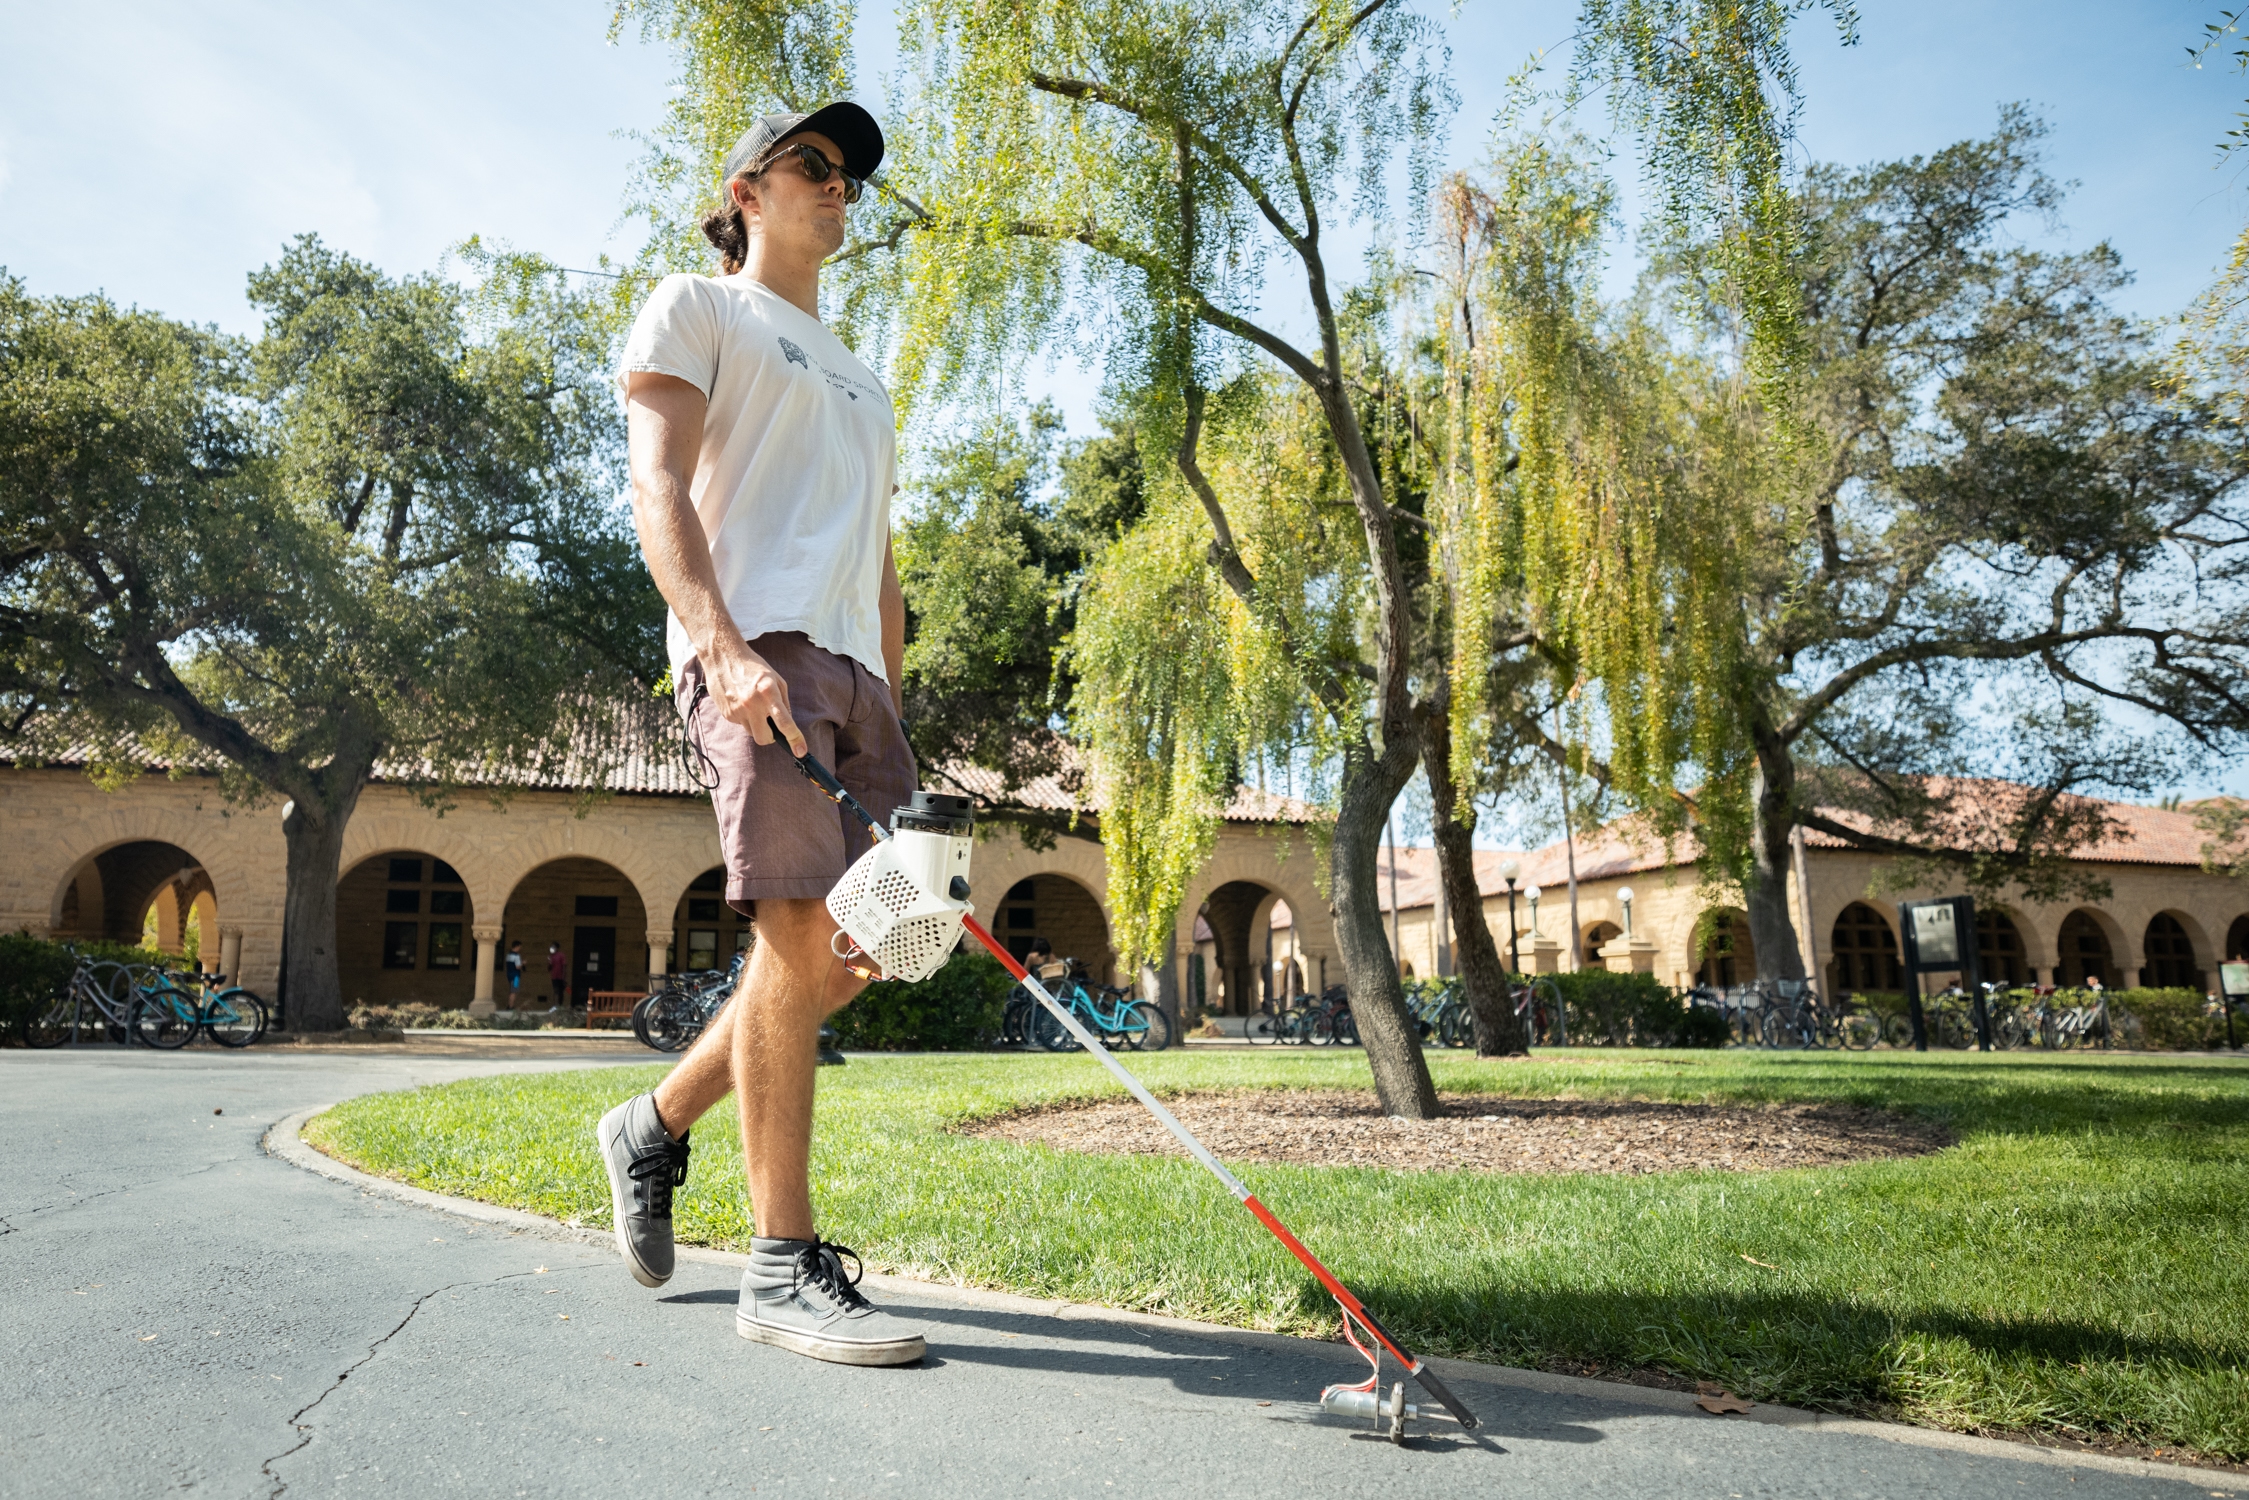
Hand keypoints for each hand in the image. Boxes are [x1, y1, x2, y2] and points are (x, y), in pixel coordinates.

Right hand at [704, 640, 805, 755]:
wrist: (724, 658)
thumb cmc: (754, 667)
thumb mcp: (776, 680)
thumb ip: (784, 702)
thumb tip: (788, 723)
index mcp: (769, 693)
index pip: (784, 722)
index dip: (794, 739)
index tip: (801, 751)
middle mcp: (752, 704)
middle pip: (764, 739)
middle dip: (770, 738)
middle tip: (771, 727)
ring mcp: (738, 710)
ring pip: (752, 732)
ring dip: (756, 725)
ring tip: (753, 705)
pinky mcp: (727, 714)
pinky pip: (741, 725)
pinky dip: (745, 718)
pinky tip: (741, 702)